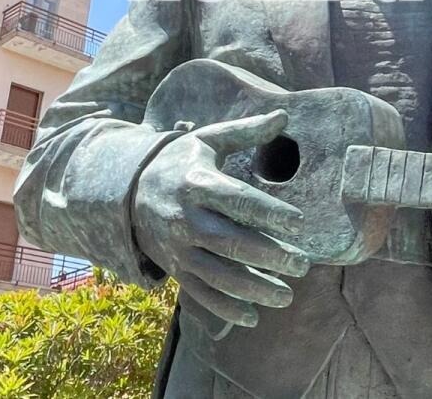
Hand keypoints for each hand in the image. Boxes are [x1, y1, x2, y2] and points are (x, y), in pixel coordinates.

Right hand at [132, 110, 310, 333]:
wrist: (128, 191)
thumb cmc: (180, 162)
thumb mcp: (208, 140)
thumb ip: (246, 131)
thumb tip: (285, 115)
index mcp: (198, 183)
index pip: (239, 200)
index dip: (270, 212)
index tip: (300, 223)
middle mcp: (186, 218)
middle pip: (232, 242)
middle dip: (269, 256)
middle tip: (303, 265)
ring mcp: (178, 248)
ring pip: (218, 275)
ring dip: (254, 288)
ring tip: (287, 295)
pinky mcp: (174, 269)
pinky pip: (200, 293)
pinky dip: (225, 308)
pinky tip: (253, 316)